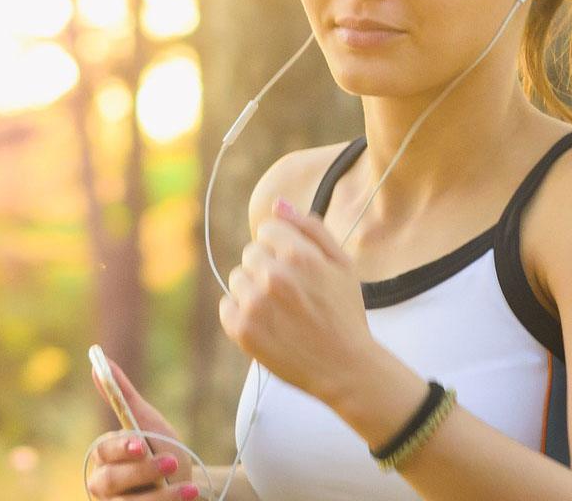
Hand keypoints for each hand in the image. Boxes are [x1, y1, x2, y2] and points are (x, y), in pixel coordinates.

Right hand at [85, 359, 200, 499]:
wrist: (188, 487)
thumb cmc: (162, 450)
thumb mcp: (147, 422)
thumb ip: (122, 395)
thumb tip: (100, 361)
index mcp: (104, 457)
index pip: (103, 452)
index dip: (121, 448)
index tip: (141, 444)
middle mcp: (103, 486)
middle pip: (111, 481)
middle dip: (142, 472)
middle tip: (172, 461)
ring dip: (161, 497)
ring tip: (189, 489)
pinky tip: (188, 499)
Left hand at [219, 197, 383, 401]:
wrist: (345, 368)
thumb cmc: (345, 314)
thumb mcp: (342, 264)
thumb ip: (311, 228)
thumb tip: (278, 204)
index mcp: (299, 255)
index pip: (267, 230)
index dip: (282, 247)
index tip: (296, 268)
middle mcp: (274, 276)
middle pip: (251, 253)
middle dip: (267, 268)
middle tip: (292, 294)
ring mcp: (254, 304)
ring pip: (237, 278)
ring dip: (253, 290)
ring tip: (281, 311)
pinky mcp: (242, 330)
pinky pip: (227, 306)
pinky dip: (241, 314)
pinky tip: (268, 324)